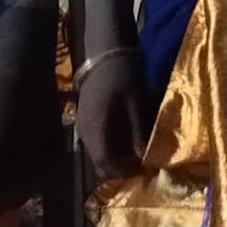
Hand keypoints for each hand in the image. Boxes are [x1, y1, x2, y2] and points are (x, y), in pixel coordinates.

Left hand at [0, 9, 59, 214]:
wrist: (31, 52)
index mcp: (7, 131)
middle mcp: (29, 138)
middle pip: (19, 180)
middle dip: (4, 200)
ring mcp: (46, 135)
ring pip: (37, 176)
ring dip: (22, 193)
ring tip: (8, 205)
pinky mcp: (57, 130)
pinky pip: (52, 163)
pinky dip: (41, 179)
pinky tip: (33, 185)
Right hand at [75, 43, 152, 182]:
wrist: (104, 54)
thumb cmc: (123, 77)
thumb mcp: (136, 104)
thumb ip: (138, 134)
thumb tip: (145, 160)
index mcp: (97, 129)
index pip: (105, 164)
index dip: (124, 172)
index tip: (143, 169)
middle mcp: (85, 133)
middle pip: (99, 164)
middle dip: (120, 170)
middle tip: (141, 165)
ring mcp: (81, 127)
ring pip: (96, 155)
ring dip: (115, 160)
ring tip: (135, 155)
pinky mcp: (84, 121)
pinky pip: (95, 145)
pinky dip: (109, 149)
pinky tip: (124, 142)